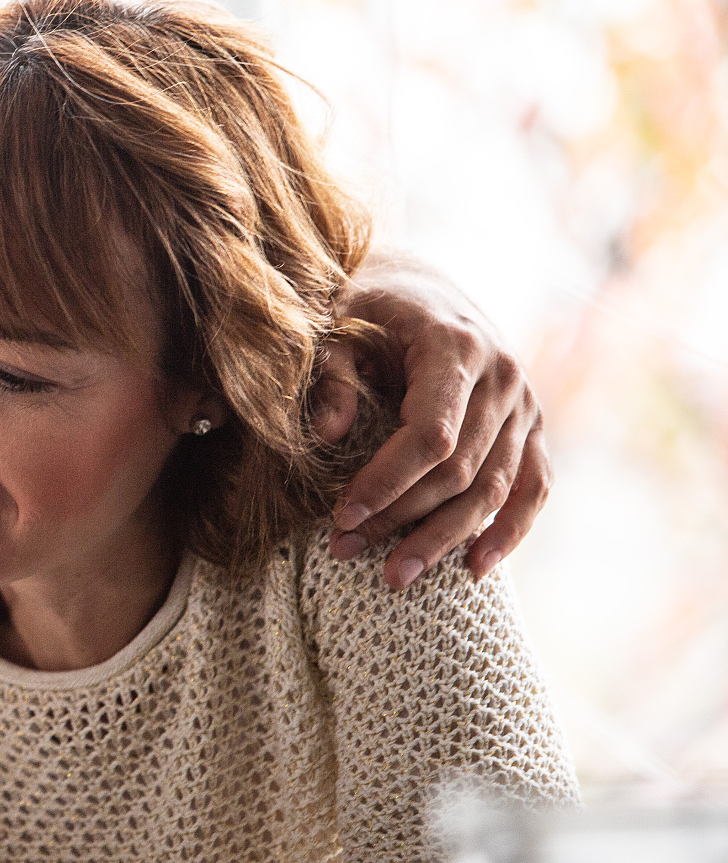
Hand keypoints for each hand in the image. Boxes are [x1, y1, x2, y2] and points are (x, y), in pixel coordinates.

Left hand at [310, 258, 548, 589]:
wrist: (418, 285)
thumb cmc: (366, 307)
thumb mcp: (337, 323)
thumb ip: (332, 374)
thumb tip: (329, 434)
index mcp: (455, 346)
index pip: (430, 435)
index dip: (387, 482)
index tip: (340, 516)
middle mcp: (503, 376)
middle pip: (459, 469)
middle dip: (400, 517)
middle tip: (344, 550)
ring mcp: (524, 404)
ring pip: (493, 488)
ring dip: (443, 538)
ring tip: (393, 577)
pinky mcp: (531, 426)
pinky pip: (532, 485)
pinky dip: (510, 530)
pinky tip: (474, 568)